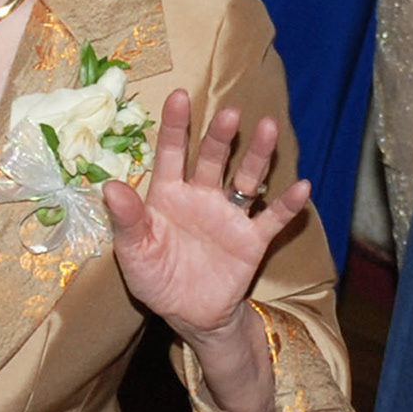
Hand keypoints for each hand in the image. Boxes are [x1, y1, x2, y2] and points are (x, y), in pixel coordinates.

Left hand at [101, 90, 308, 340]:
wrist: (189, 315)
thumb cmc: (156, 278)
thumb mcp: (133, 253)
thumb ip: (127, 221)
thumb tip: (111, 188)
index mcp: (168, 195)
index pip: (171, 154)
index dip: (175, 126)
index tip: (179, 96)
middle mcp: (202, 197)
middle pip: (213, 159)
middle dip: (220, 136)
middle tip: (229, 112)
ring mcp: (229, 216)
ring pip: (246, 179)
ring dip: (257, 156)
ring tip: (268, 128)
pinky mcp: (252, 240)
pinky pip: (272, 219)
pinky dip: (287, 205)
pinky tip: (301, 187)